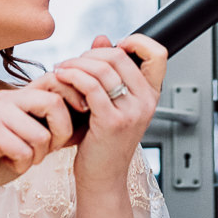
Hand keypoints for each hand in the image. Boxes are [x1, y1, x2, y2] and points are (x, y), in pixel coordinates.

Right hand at [0, 84, 77, 214]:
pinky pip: (23, 150)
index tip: (86, 110)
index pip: (55, 80)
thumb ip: (55, 124)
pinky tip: (9, 164)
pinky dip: (22, 164)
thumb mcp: (34, 137)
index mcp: (20, 95)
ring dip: (38, 155)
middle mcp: (8, 98)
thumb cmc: (2, 156)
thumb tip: (93, 113)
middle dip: (61, 132)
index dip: (75, 94)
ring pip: (40, 134)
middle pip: (53, 103)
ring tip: (24, 158)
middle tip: (49, 148)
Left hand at [35, 33, 165, 186]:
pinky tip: (59, 76)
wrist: (102, 178)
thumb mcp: (110, 103)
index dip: (137, 41)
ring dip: (75, 63)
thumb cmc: (103, 142)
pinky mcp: (111, 122)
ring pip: (102, 69)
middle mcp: (146, 102)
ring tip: (61, 69)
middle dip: (90, 54)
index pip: (158, 53)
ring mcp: (131, 112)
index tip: (112, 48)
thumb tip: (102, 38)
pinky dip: (71, 76)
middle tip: (72, 62)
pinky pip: (89, 86)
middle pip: (119, 56)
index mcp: (150, 95)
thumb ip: (108, 70)